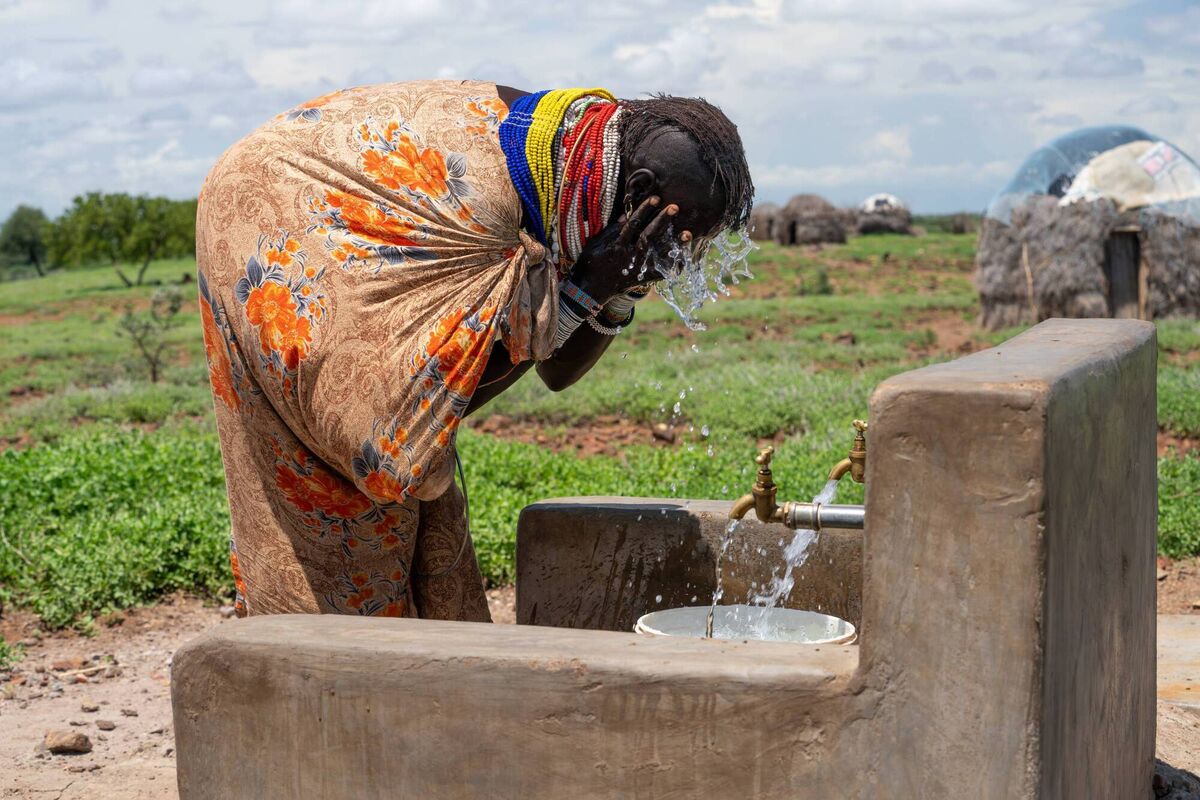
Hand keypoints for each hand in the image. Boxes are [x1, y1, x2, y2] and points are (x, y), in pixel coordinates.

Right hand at [570, 196, 691, 304]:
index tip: (655, 198)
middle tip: (675, 207)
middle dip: (662, 221)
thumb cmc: (591, 262)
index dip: (644, 210)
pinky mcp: (640, 280)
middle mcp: (628, 255)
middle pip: (648, 235)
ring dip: (673, 244)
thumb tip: (627, 215)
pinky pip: (658, 275)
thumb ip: (612, 230)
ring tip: (687, 234)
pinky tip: (685, 262)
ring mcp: (636, 268)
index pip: (633, 223)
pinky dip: (671, 270)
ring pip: (657, 253)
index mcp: (617, 243)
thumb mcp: (597, 243)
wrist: (588, 289)